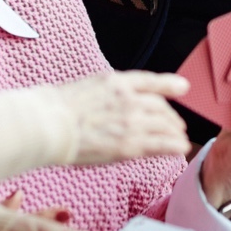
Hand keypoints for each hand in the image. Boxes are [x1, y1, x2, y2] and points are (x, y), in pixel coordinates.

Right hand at [61, 70, 190, 164]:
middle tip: (177, 125)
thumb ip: (107, 92)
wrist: (48, 124)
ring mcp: (131, 122)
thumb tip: (113, 97)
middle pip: (160, 107)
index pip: (149, 81)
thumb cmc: (56, 108)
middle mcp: (128, 99)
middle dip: (171, 117)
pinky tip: (180, 149)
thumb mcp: (87, 87)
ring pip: (164, 126)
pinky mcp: (129, 146)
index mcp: (116, 82)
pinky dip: (174, 146)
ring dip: (175, 133)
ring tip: (180, 139)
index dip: (169, 84)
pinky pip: (160, 145)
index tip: (182, 87)